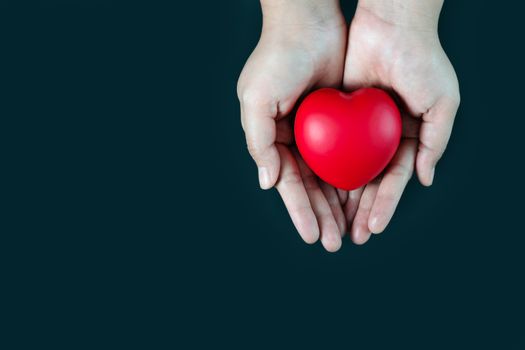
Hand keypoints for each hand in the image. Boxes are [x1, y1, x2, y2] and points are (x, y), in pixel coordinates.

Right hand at [237, 0, 347, 250]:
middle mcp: (294, 139)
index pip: (287, 184)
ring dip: (340, 204)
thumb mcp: (255, 99)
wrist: (308, 22)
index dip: (299, 211)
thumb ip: (257, 142)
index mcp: (271, 139)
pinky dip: (355, 176)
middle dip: (322, 216)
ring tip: (352, 231)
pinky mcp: (340, 120)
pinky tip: (364, 197)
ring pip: (331, 176)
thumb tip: (267, 183)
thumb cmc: (276, 58)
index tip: (312, 237)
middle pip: (310, 187)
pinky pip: (349, 155)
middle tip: (336, 243)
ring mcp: (318, 132)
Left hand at [341, 0, 460, 243]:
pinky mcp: (339, 113)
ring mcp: (359, 127)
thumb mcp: (442, 102)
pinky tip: (316, 190)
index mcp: (408, 137)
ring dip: (339, 197)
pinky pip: (330, 145)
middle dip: (359, 210)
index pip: (394, 180)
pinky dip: (324, 168)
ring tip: (331, 224)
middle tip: (348, 237)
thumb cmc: (422, 59)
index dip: (384, 205)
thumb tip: (424, 180)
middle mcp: (382, 136)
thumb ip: (436, 142)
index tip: (373, 228)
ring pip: (347, 168)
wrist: (391, 22)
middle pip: (368, 181)